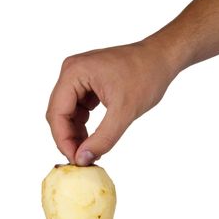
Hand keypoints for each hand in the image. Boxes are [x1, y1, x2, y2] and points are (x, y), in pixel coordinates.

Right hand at [46, 38, 175, 164]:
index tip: (76, 160)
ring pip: (68, 113)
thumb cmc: (146, 76)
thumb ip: (103, 138)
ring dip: (76, 133)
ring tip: (90, 150)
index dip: (63, 140)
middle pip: (59, 113)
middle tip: (82, 159)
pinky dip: (83, 124)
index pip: (57, 113)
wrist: (162, 58)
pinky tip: (93, 137)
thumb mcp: (124, 112)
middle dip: (69, 138)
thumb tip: (83, 159)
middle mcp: (71, 72)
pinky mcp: (87, 82)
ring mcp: (78, 76)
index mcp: (74, 73)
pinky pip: (78, 108)